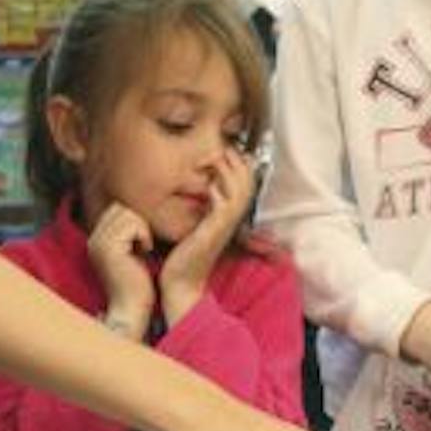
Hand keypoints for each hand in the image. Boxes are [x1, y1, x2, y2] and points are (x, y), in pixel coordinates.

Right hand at [86, 204, 155, 338]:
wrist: (131, 308)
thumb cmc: (137, 285)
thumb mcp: (131, 254)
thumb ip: (128, 234)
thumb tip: (139, 214)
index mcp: (96, 240)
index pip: (115, 209)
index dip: (134, 221)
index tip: (141, 242)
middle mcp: (93, 239)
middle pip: (120, 208)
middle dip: (137, 222)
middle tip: (143, 244)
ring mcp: (99, 243)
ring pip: (127, 214)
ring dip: (142, 229)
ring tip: (143, 248)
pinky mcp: (110, 248)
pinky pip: (133, 224)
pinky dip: (144, 235)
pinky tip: (145, 251)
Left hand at [160, 148, 254, 323]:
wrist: (181, 283)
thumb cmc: (185, 255)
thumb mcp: (196, 225)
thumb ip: (202, 208)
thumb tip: (201, 188)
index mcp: (228, 217)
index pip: (245, 183)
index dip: (240, 164)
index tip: (228, 149)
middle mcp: (231, 220)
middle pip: (249, 183)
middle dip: (239, 162)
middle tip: (227, 147)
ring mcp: (224, 226)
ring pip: (241, 191)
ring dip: (231, 172)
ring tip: (220, 158)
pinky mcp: (213, 233)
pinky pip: (225, 208)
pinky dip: (220, 193)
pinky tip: (210, 186)